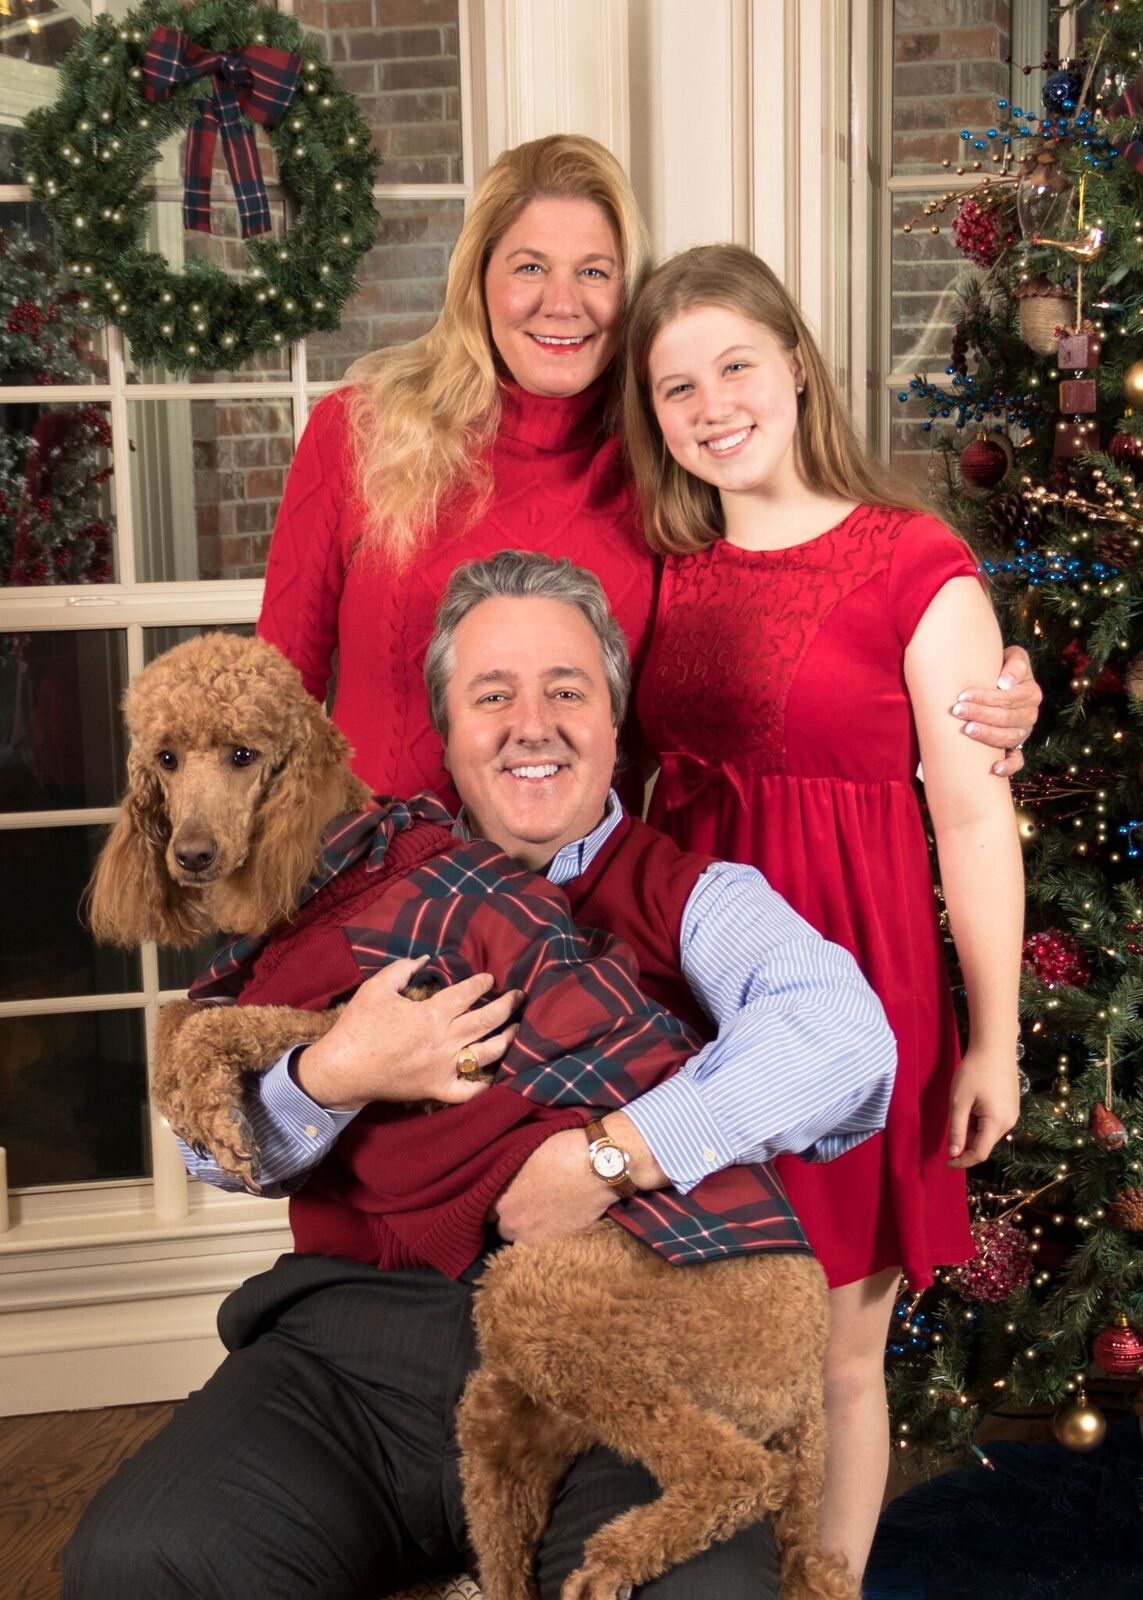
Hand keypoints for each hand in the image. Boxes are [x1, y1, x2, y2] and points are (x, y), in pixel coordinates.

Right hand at [296, 957, 521, 1111]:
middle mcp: (444, 1040)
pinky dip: (484, 1085)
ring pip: (486, 1053)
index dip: (482, 983)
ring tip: (516, 1029)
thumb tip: (426, 958)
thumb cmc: (359, 1025)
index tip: (490, 978)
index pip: (468, 993)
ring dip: (506, 1039)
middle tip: (519, 997)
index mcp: (432, 1013)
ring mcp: (443, 1067)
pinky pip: (468, 1091)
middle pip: (487, 1020)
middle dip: (508, 1005)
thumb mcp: (377, 988)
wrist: (343, 1069)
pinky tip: (494, 1074)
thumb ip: (403, 968)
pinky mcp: (437, 1089)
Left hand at [493, 1128, 611, 1244]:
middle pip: (504, 1228)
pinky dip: (549, 1234)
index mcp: (502, 1200)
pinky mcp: (560, 1243)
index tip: (506, 1195)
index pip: (486, 1211)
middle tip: (525, 1204)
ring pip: (523, 1239)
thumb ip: (507, 1173)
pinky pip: (546, 1244)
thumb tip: (501, 1176)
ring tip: (542, 1214)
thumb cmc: (562, 1151)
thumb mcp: (524, 1154)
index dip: (497, 1202)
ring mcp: (537, 1237)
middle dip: (512, 1217)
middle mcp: (515, 1223)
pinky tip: (557, 1218)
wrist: (599, 1166)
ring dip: (529, 1229)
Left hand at [947, 1046, 1021, 1167]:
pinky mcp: (1012, 1108)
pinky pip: (994, 1123)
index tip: (946, 1161)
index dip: (962, 1161)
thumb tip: (954, 1154)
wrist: (995, 1047)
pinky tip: (974, 1102)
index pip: (979, 1154)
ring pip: (989, 1134)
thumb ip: (957, 1129)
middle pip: (984, 1144)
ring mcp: (1013, 1115)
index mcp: (996, 1122)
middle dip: (966, 1140)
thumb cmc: (974, 1072)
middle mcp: (1009, 1123)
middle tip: (954, 1116)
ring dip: (973, 1129)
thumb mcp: (959, 1101)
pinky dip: (981, 1121)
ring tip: (964, 1104)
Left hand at [953, 643, 1042, 776]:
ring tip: (966, 729)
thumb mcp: (1012, 657)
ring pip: (1008, 738)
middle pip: (1007, 718)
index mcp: (1031, 693)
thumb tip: (1005, 683)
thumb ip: (1015, 664)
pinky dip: (1009, 766)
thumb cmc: (999, 667)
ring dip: (987, 735)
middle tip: (956, 711)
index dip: (987, 698)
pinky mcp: (1017, 747)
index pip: (1010, 697)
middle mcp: (1030, 714)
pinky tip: (994, 768)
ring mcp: (1023, 732)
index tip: (963, 695)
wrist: (997, 680)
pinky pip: (1018, 760)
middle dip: (980, 714)